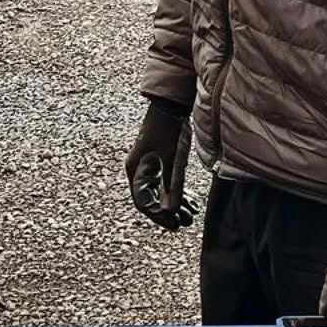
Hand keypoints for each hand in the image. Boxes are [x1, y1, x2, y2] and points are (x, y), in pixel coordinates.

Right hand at [125, 98, 197, 229]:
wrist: (171, 104)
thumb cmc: (168, 127)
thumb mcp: (172, 158)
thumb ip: (172, 185)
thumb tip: (170, 211)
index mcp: (135, 170)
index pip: (143, 202)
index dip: (159, 216)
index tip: (175, 222)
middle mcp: (138, 170)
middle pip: (151, 200)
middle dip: (169, 212)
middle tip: (186, 222)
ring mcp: (148, 166)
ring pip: (159, 193)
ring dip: (175, 204)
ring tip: (191, 215)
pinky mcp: (158, 162)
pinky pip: (165, 184)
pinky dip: (177, 192)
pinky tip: (191, 201)